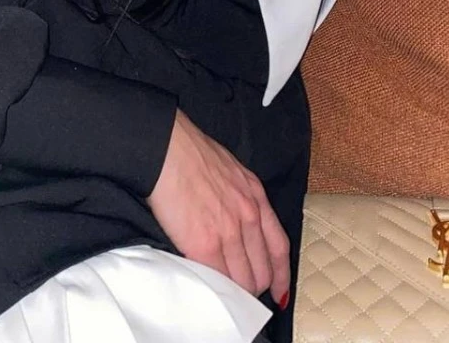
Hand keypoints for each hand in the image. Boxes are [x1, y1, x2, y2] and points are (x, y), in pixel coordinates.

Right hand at [147, 109, 290, 306]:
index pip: (278, 246)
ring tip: (225, 298)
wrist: (167, 149)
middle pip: (262, 270)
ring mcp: (228, 233)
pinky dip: (217, 292)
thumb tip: (236, 221)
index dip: (281, 275)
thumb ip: (239, 197)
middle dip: (255, 287)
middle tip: (243, 296)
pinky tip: (212, 294)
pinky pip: (219, 280)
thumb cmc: (191, 153)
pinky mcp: (204, 246)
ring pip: (243, 281)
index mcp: (255, 196)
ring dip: (236, 293)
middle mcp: (248, 216)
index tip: (280, 292)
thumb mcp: (230, 171)